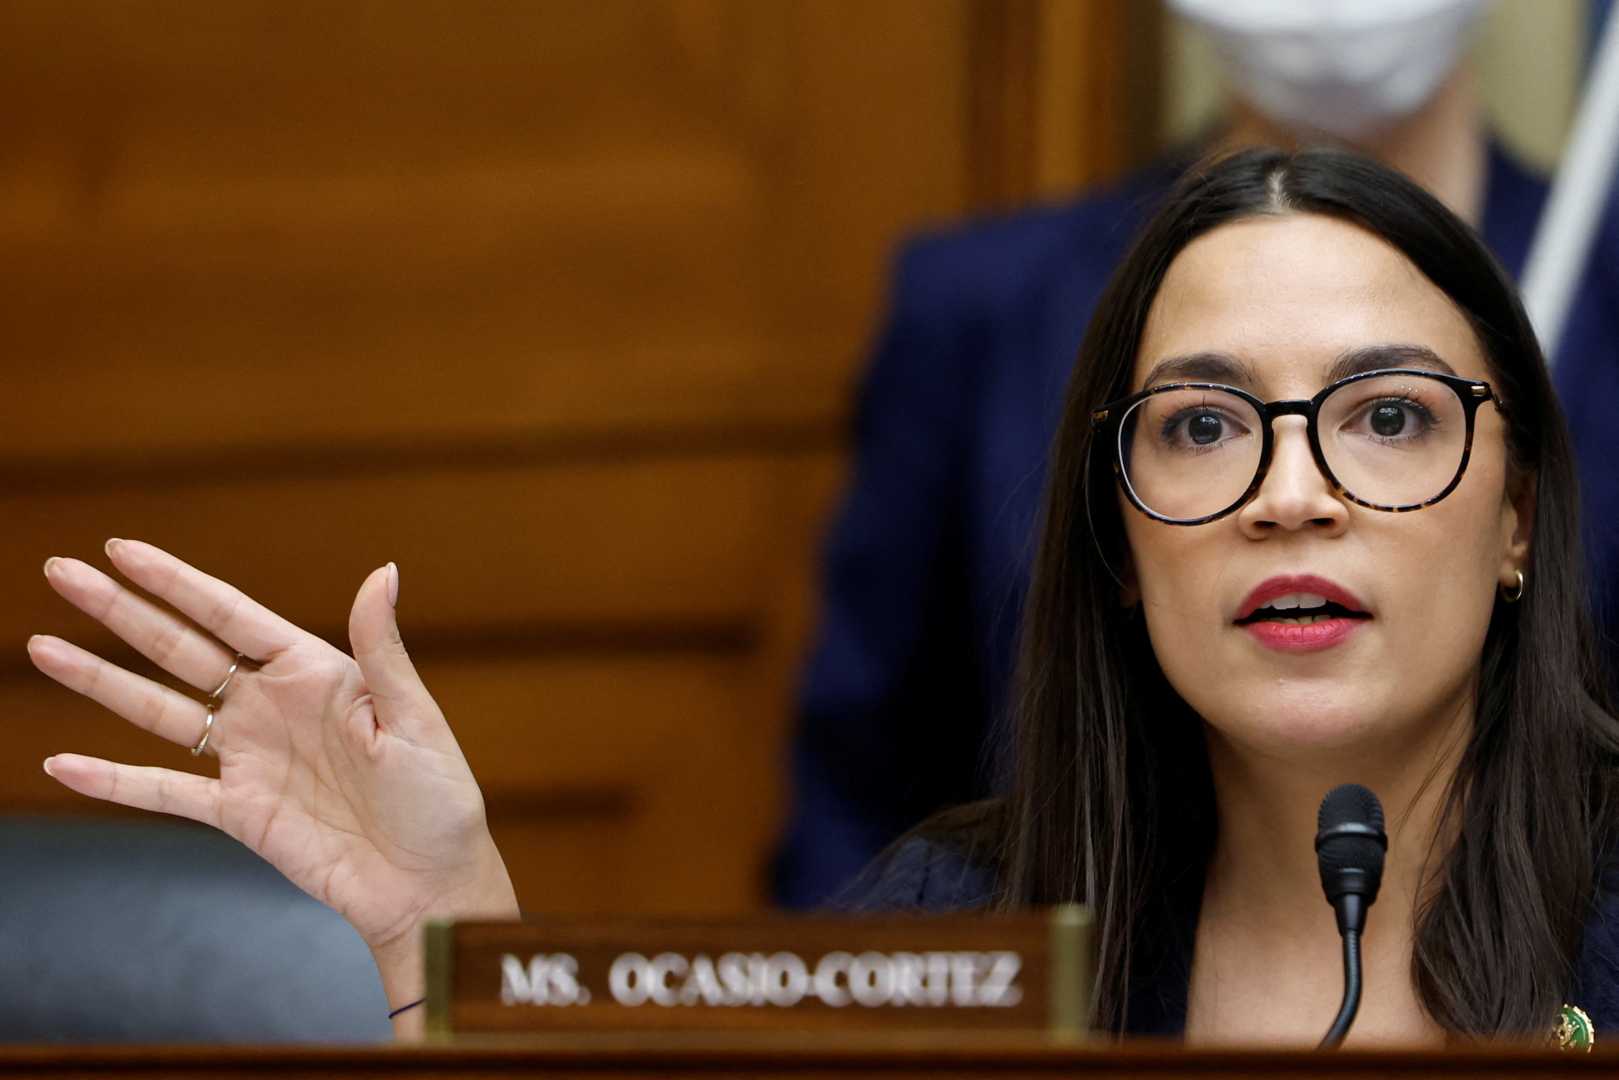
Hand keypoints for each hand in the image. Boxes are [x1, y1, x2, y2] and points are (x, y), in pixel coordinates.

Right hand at [27, 539, 518, 1024]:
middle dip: (120, 610)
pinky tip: (63, 763)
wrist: (428, 883)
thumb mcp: (414, 717)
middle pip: (180, 648)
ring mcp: (248, 758)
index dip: (176, 582)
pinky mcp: (237, 812)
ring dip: (100, 680)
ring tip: (42, 647)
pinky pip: (164, 792)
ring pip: (158, 709)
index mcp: (315, 672)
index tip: (121, 549)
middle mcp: (272, 706)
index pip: (230, 614)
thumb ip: (381, 648)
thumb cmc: (437, 797)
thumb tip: (384, 571)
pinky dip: (113, 780)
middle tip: (61, 571)